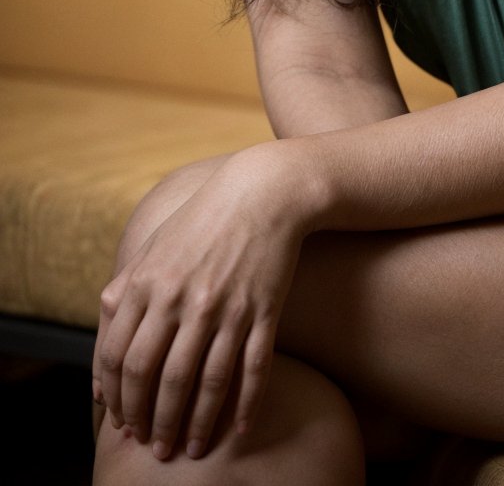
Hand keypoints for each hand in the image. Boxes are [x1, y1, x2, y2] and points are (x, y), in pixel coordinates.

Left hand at [93, 143, 303, 459]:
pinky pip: (252, 368)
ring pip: (203, 381)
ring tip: (189, 448)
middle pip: (158, 376)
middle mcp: (184, 298)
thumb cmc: (203, 221)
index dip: (118, 397)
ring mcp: (226, 306)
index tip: (123, 422)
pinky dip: (245, 404)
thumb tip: (103, 353)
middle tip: (154, 446)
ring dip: (193, 423)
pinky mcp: (263, 309)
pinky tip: (238, 429)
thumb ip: (124, 294)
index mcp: (150, 283)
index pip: (119, 358)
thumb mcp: (154, 247)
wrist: (264, 191)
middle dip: (152, 420)